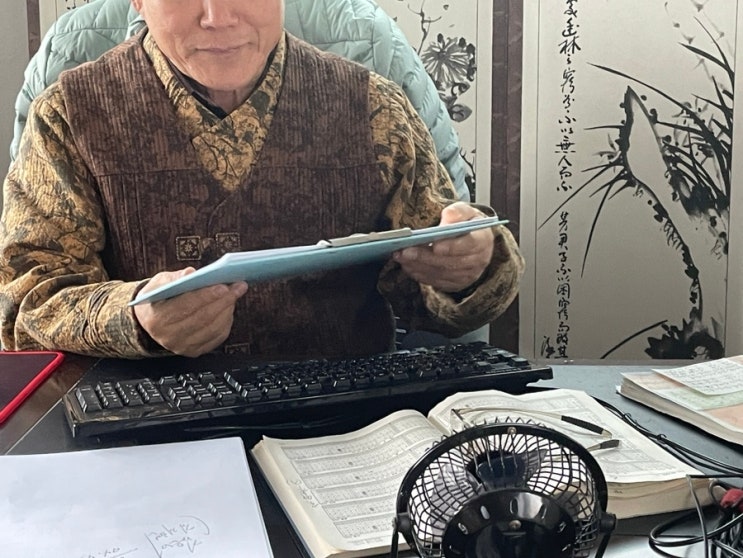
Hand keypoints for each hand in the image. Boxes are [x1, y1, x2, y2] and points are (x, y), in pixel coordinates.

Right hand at [133, 268, 247, 356]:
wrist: (152, 320)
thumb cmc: (159, 297)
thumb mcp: (159, 283)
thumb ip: (173, 278)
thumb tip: (190, 273)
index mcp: (157, 319)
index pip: (185, 306)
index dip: (206, 296)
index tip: (224, 286)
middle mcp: (168, 337)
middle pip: (203, 318)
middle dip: (223, 301)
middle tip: (238, 287)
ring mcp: (182, 347)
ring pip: (213, 328)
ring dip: (228, 310)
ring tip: (234, 294)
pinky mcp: (194, 352)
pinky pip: (217, 337)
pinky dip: (226, 321)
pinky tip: (228, 308)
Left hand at [393, 202, 493, 292]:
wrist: (474, 242)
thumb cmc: (467, 224)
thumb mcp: (467, 212)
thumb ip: (458, 211)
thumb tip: (447, 217)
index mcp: (483, 240)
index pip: (469, 245)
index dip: (452, 246)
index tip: (435, 245)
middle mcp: (478, 261)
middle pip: (450, 262)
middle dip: (425, 256)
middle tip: (405, 250)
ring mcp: (467, 275)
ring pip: (440, 273)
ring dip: (419, 266)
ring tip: (401, 256)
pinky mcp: (455, 284)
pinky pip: (436, 282)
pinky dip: (420, 274)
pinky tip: (407, 265)